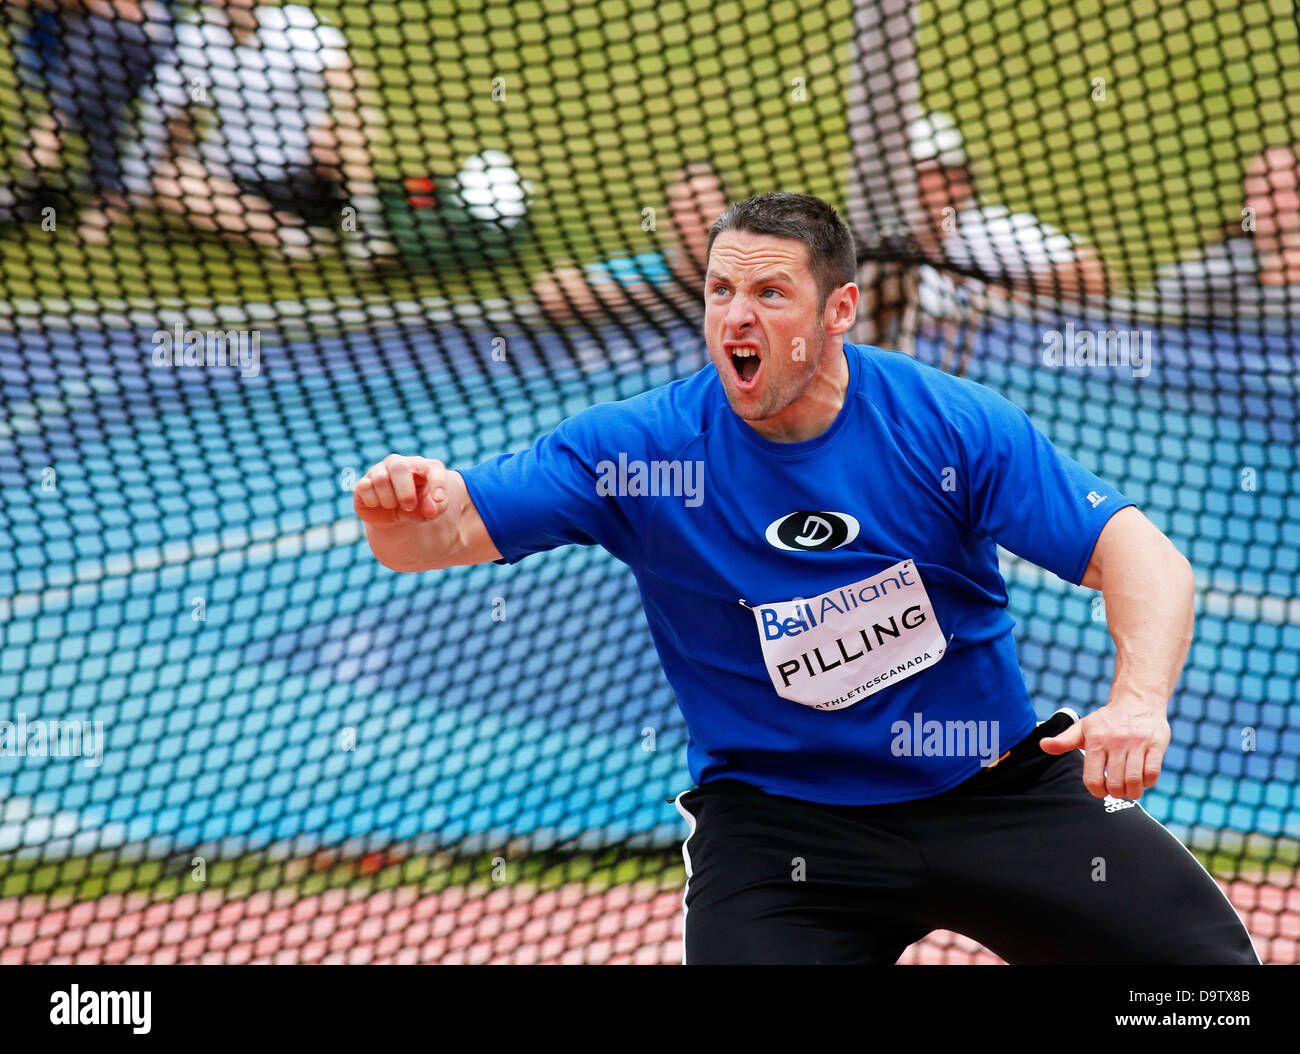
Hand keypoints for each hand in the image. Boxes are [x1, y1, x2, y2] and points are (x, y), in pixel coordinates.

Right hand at [353, 454, 448, 526]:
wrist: (396, 518)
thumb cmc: (418, 507)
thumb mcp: (431, 510)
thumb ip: (435, 508)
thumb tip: (429, 510)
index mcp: (422, 467)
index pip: (432, 467)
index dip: (438, 482)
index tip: (439, 500)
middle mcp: (399, 463)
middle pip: (399, 468)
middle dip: (405, 492)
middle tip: (409, 506)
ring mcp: (379, 470)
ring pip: (380, 479)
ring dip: (389, 500)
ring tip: (393, 506)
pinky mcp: (364, 482)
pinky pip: (364, 487)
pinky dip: (373, 501)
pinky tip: (378, 503)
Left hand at [1038, 695, 1170, 799]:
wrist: (1138, 701)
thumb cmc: (1107, 720)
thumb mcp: (1083, 727)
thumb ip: (1064, 740)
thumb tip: (1042, 745)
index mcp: (1095, 740)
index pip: (1093, 778)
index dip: (1096, 791)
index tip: (1100, 790)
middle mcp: (1116, 741)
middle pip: (1115, 784)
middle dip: (1116, 793)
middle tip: (1116, 790)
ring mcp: (1137, 743)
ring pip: (1135, 781)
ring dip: (1133, 792)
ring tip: (1130, 789)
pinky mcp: (1156, 745)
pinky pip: (1152, 774)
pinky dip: (1147, 782)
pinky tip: (1142, 779)